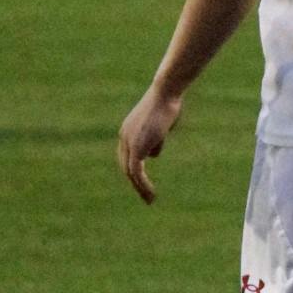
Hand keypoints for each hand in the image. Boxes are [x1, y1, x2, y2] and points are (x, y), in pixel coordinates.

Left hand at [117, 86, 183, 204]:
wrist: (165, 93)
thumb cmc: (168, 103)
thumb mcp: (161, 124)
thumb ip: (155, 139)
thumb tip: (154, 154)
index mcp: (127, 130)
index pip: (127, 156)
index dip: (134, 170)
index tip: (143, 182)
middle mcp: (124, 137)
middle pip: (125, 166)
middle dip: (135, 183)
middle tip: (146, 196)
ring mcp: (129, 142)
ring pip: (130, 172)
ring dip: (140, 188)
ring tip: (150, 200)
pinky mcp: (137, 147)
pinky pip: (136, 172)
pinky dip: (143, 185)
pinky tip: (151, 193)